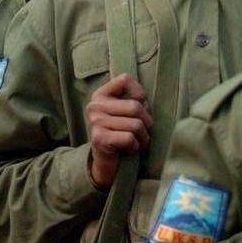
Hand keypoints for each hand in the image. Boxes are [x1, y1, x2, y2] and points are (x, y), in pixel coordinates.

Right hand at [86, 74, 151, 190]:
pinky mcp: (99, 138)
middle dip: (147, 122)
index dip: (140, 93)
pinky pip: (129, 138)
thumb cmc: (122, 133)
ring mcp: (95, 121)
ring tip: (137, 141)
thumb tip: (143, 100)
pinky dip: (135, 146)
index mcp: (100, 94)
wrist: (107, 162)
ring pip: (136, 124)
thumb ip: (135, 99)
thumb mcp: (127, 112)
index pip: (125, 79)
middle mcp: (94, 105)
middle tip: (143, 131)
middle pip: (135, 106)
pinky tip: (129, 148)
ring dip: (143, 137)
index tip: (140, 107)